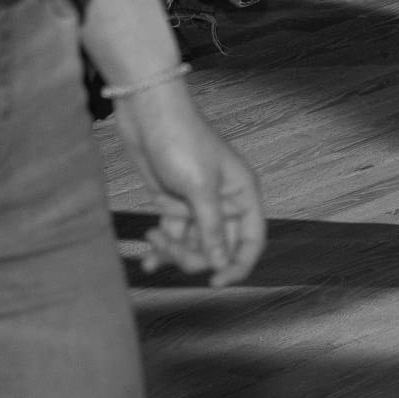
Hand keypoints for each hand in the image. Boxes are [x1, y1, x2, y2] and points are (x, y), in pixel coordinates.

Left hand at [115, 82, 266, 284]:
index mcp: (243, 195)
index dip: (238, 264)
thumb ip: (211, 228)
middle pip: (218, 248)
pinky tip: (147, 258)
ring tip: (153, 239)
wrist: (148, 115)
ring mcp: (198, 205)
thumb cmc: (181, 141)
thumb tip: (220, 263)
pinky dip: (161, 247)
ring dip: (173, 250)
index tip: (216, 282)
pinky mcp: (174, 204)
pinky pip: (173, 236)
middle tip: (171, 247)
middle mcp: (224, 203)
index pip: (251, 240)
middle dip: (194, 255)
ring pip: (193, 245)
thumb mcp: (198, 188)